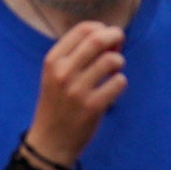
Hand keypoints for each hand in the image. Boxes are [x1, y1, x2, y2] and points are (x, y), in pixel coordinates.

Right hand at [24, 19, 126, 164]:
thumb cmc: (57, 104)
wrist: (50, 141)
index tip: (106, 37)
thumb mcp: (55, 75)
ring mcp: (78, 90)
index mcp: (53, 60)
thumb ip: (76, 55)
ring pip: (112, 60)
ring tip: (113, 72)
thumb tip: (109, 36)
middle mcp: (63, 72)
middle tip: (119, 45)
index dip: (101, 28)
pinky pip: (119, 82)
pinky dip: (120, 83)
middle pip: (98, 40)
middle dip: (115, 37)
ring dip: (119, 62)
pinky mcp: (93, 106)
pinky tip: (112, 90)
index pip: (83, 29)